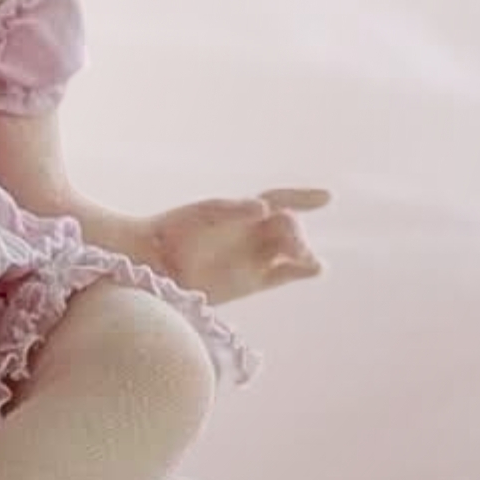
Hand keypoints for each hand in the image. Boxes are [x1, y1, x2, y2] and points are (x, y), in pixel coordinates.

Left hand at [150, 187, 330, 304]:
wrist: (153, 264)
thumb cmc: (173, 232)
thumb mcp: (204, 214)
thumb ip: (234, 210)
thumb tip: (265, 208)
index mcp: (241, 211)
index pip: (280, 199)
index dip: (303, 197)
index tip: (326, 198)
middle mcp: (252, 233)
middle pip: (289, 227)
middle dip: (295, 234)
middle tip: (292, 245)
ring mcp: (254, 258)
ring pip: (293, 252)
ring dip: (304, 252)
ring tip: (305, 259)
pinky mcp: (253, 282)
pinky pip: (285, 274)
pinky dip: (302, 270)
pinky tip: (313, 269)